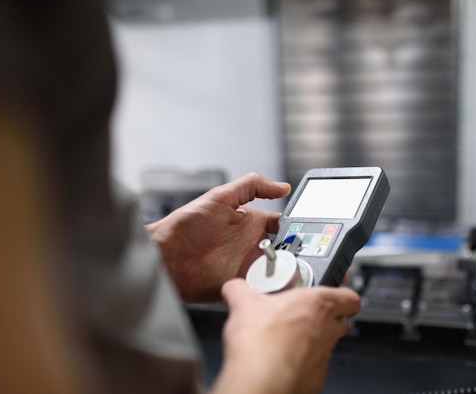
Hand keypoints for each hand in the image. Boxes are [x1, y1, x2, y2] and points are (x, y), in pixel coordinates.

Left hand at [146, 172, 290, 301]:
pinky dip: (273, 289)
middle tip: (304, 254)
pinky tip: (277, 286)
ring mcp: (247, 267)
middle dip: (298, 252)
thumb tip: (282, 186)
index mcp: (251, 223)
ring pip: (279, 271)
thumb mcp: (220, 196)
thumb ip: (252, 186)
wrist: (165, 258)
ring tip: (294, 271)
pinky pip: (263, 289)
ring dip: (288, 272)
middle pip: (286, 250)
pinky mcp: (241, 286)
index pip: (284, 225)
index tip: (310, 231)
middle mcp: (252, 245)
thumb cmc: (185, 226)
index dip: (298, 228)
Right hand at [213, 279, 360, 393]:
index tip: (330, 293)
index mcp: (318, 304)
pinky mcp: (314, 379)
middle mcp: (327, 330)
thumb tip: (235, 287)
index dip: (343, 294)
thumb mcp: (243, 303)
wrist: (261, 383)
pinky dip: (300, 362)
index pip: (350, 297)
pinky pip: (313, 367)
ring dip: (310, 340)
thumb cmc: (262, 344)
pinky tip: (279, 359)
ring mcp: (323, 357)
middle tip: (301, 313)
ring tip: (285, 337)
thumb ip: (240, 289)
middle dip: (325, 316)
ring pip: (326, 344)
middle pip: (340, 320)